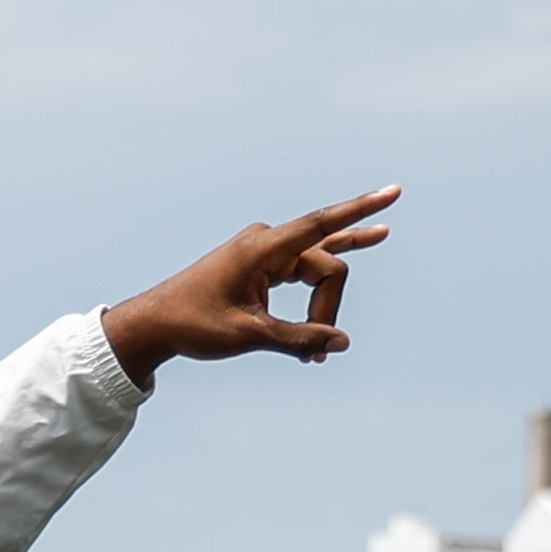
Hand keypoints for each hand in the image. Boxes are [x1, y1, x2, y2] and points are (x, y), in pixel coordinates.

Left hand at [102, 187, 398, 382]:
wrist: (156, 323)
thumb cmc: (195, 324)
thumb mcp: (249, 335)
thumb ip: (298, 339)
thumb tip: (341, 343)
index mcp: (263, 247)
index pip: (323, 224)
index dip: (362, 211)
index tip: (394, 192)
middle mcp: (269, 241)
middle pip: (326, 268)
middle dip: (326, 312)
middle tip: (311, 359)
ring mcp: (268, 251)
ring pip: (318, 272)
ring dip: (323, 311)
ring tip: (327, 348)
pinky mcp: (265, 265)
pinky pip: (306, 270)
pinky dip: (320, 294)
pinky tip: (368, 243)